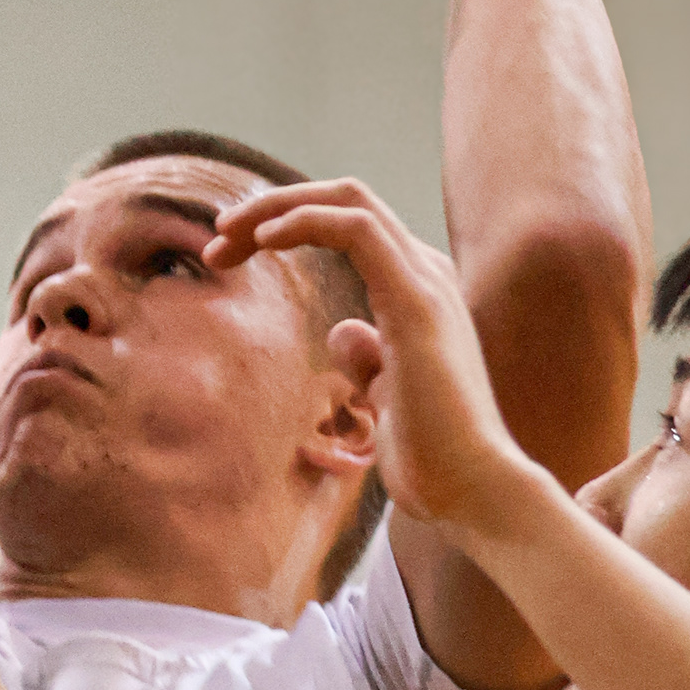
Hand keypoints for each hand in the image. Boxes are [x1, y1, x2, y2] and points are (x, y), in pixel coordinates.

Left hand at [206, 177, 544, 541]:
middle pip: (345, 201)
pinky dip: (304, 221)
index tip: (229, 255)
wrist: (473, 489)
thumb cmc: (431, 455)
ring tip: (225, 235)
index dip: (286, 226)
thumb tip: (343, 331)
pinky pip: (356, 229)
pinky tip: (263, 239)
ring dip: (278, 208)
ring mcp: (426, 281)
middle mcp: (426, 273)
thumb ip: (367, 359)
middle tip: (217, 236)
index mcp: (418, 291)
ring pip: (349, 199)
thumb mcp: (384, 398)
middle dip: (274, 207)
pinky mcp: (417, 300)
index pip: (349, 226)